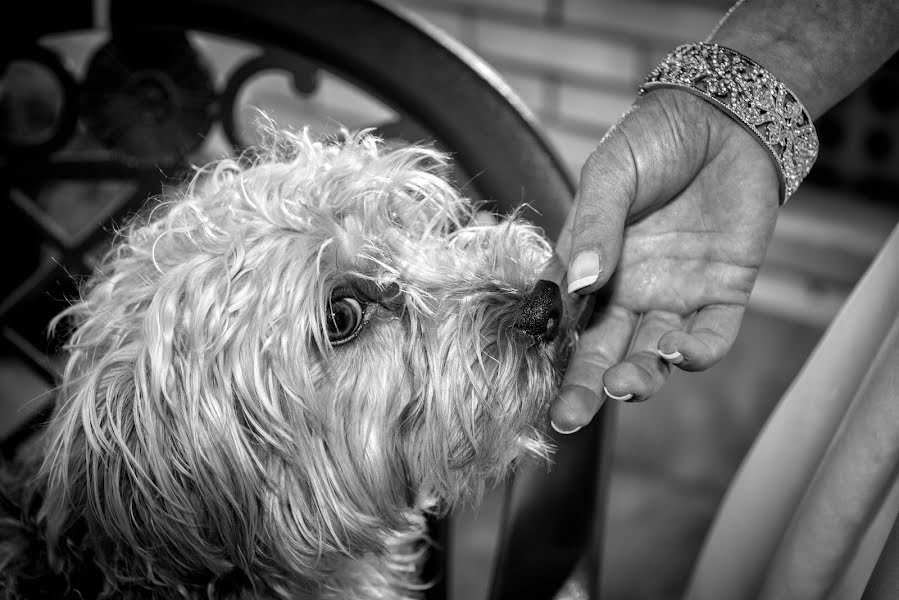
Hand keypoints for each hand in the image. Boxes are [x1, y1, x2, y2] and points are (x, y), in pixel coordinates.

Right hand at [548, 88, 780, 433]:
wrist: (725, 115)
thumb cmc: (653, 140)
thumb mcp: (610, 175)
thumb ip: (594, 228)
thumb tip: (577, 285)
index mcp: (592, 265)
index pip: (565, 318)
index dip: (551, 349)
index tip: (537, 377)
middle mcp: (629, 289)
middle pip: (603, 349)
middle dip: (585, 387)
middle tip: (567, 419)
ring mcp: (676, 295)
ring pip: (653, 353)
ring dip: (638, 377)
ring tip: (622, 387)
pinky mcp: (724, 292)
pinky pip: (711, 336)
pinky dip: (696, 352)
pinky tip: (677, 351)